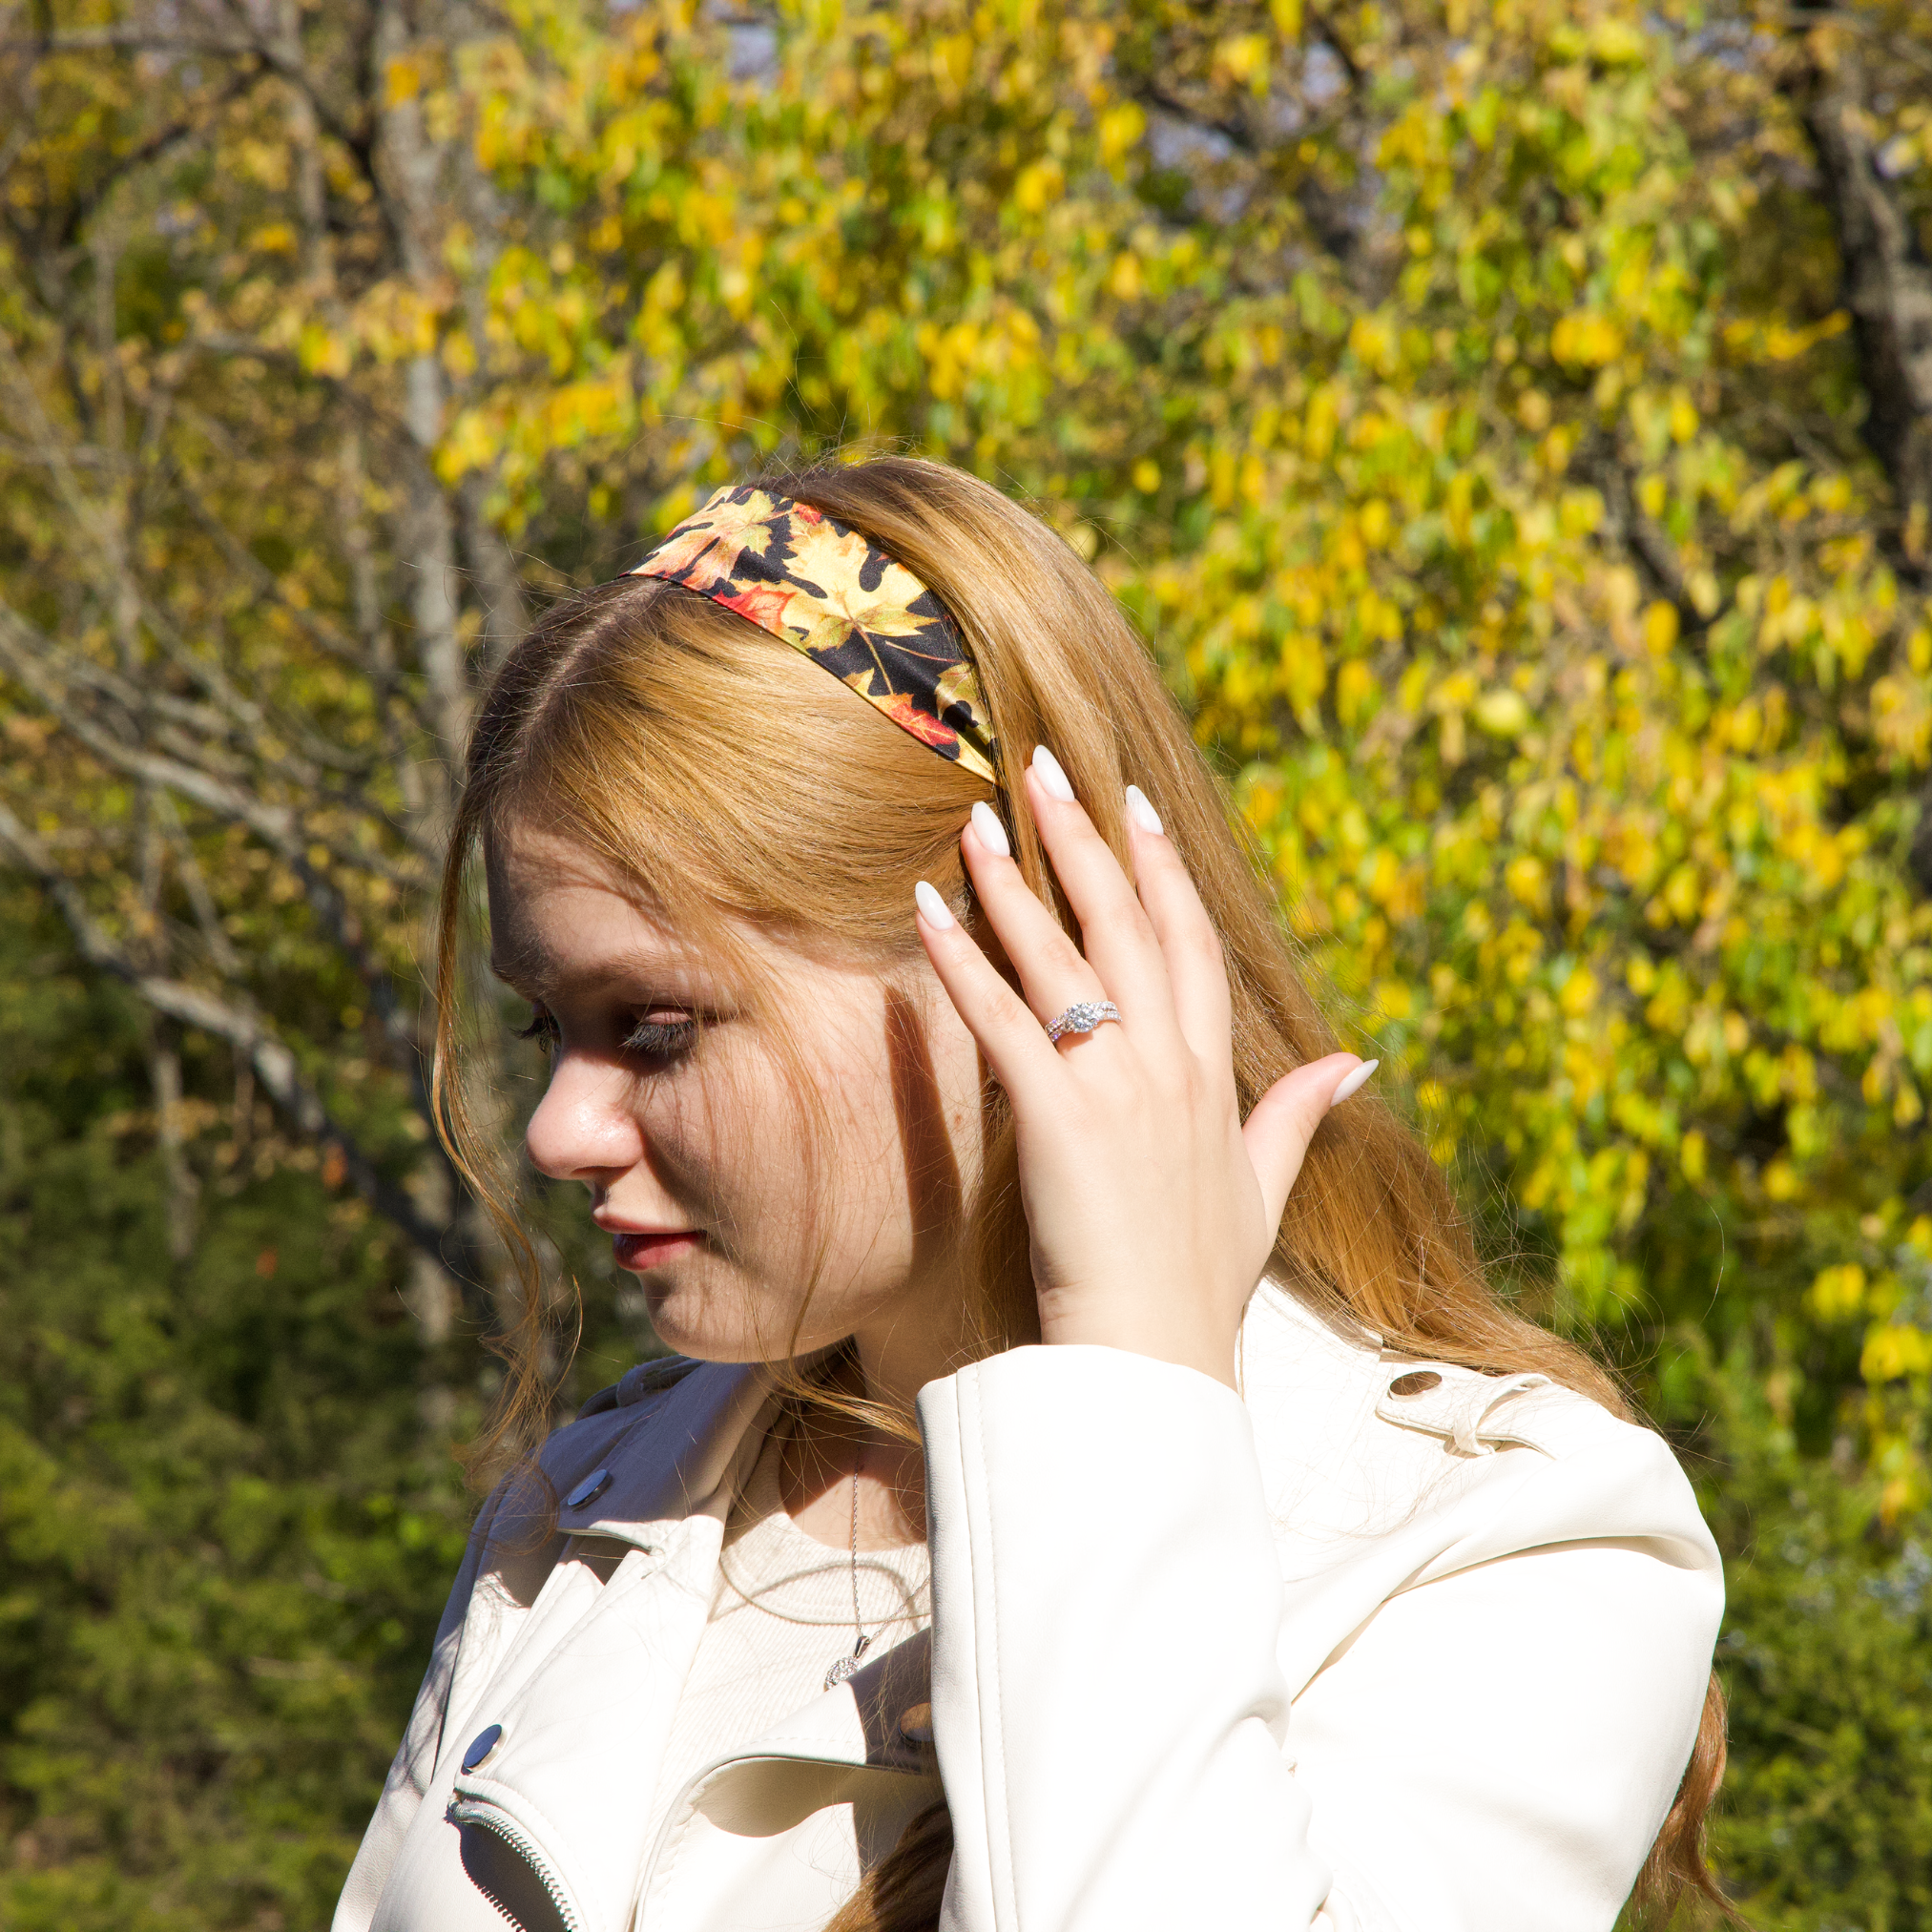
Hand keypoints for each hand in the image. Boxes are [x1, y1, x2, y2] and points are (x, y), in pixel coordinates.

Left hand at [913, 746, 1374, 1389]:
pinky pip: (1002, 1019)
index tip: (1137, 804)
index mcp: (1214, 1074)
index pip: (1191, 944)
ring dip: (1016, 880)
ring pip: (1061, 956)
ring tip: (979, 816)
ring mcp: (1117, 1085)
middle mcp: (1171, 1062)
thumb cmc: (1201, 1280)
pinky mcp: (1059, 1116)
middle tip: (1046, 765)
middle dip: (1086, 838)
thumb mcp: (1262, 1190)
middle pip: (1127, 923)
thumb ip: (1298, 1115)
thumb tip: (1356, 1063)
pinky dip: (962, 959)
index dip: (1163, 869)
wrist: (1160, 1353)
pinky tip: (929, 906)